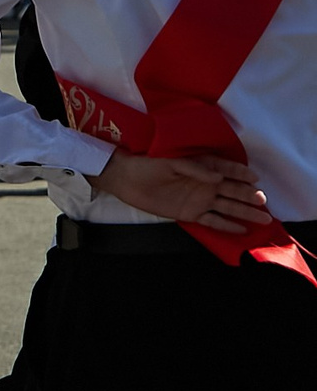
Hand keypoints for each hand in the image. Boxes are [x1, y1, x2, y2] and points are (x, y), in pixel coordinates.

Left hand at [94, 149, 272, 232]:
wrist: (125, 179)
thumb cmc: (147, 164)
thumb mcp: (169, 161)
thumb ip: (194, 167)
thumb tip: (218, 177)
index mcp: (201, 166)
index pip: (226, 168)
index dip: (240, 172)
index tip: (254, 178)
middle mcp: (205, 183)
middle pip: (232, 190)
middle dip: (248, 195)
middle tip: (262, 200)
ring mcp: (200, 200)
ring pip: (228, 207)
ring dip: (245, 212)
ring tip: (264, 218)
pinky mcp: (191, 213)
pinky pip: (213, 221)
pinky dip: (227, 225)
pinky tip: (243, 229)